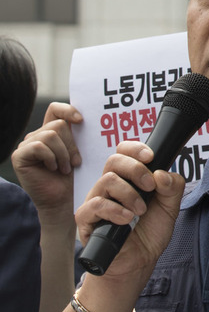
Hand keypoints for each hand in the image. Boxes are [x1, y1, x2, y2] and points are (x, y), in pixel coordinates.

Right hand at [13, 103, 82, 218]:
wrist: (62, 202)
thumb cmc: (73, 179)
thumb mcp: (78, 152)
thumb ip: (77, 135)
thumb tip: (85, 117)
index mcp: (50, 132)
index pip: (55, 109)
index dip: (67, 110)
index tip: (81, 120)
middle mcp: (36, 136)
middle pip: (57, 125)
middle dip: (71, 144)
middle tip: (75, 163)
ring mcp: (26, 145)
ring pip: (50, 135)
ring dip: (63, 154)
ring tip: (65, 169)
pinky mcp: (19, 156)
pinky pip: (39, 146)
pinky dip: (51, 158)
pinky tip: (53, 169)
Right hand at [74, 141, 184, 291]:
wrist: (137, 263)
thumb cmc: (149, 233)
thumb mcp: (170, 209)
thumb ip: (172, 189)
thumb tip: (162, 173)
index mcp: (128, 178)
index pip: (123, 151)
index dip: (135, 149)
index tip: (150, 156)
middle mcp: (110, 186)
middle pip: (114, 160)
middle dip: (135, 169)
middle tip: (150, 187)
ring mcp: (96, 201)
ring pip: (107, 181)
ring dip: (129, 194)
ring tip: (140, 211)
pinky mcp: (86, 219)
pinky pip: (95, 205)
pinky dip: (114, 210)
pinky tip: (127, 220)